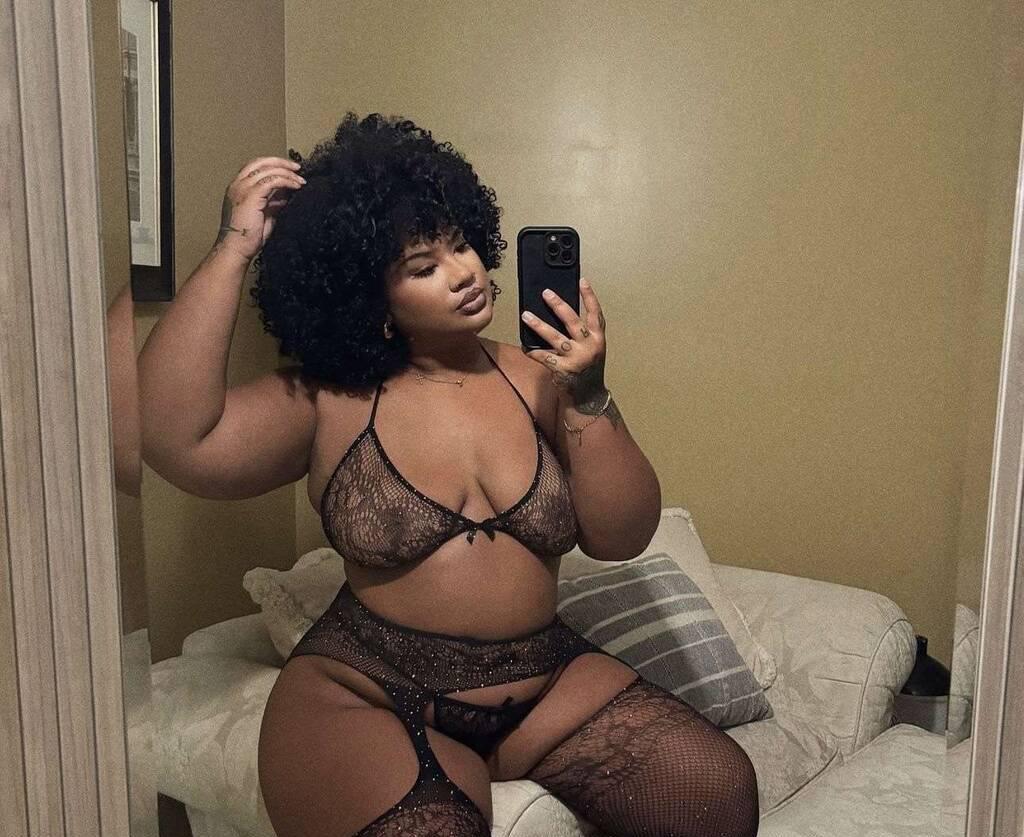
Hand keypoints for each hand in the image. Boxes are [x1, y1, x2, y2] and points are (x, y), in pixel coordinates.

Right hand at [214, 156, 305, 260]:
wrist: (236, 248)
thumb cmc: (248, 237)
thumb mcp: (264, 215)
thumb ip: (273, 203)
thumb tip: (285, 195)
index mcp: (238, 187)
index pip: (256, 166)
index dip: (273, 164)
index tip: (290, 169)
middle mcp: (238, 184)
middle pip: (261, 162)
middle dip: (281, 162)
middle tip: (297, 167)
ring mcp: (243, 188)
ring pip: (268, 169)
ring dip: (287, 172)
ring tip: (300, 179)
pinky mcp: (251, 195)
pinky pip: (272, 180)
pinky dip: (286, 181)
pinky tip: (295, 186)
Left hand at [521, 277, 607, 403]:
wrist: (588, 396)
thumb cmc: (588, 369)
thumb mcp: (592, 349)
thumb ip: (582, 334)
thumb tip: (560, 313)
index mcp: (598, 339)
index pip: (595, 314)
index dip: (589, 296)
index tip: (582, 281)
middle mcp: (589, 347)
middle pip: (572, 320)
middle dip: (558, 305)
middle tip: (546, 293)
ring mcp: (576, 358)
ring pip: (555, 337)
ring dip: (539, 325)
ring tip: (526, 315)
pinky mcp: (563, 370)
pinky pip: (544, 357)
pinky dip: (533, 351)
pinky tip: (525, 346)